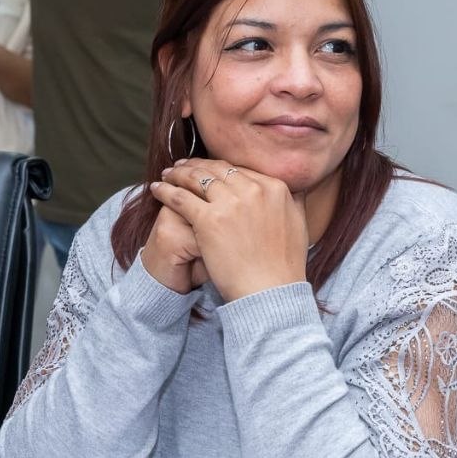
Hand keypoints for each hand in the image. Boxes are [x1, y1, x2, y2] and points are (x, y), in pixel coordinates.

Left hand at [150, 159, 307, 301]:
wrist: (270, 292)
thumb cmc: (284, 267)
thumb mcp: (299, 226)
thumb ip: (295, 202)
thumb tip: (297, 188)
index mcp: (275, 188)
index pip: (241, 170)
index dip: (221, 168)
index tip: (208, 169)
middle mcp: (254, 189)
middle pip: (218, 169)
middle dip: (197, 165)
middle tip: (182, 166)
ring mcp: (230, 202)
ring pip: (197, 178)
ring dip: (178, 174)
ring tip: (167, 175)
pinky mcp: (208, 219)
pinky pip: (180, 197)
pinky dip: (166, 191)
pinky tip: (157, 189)